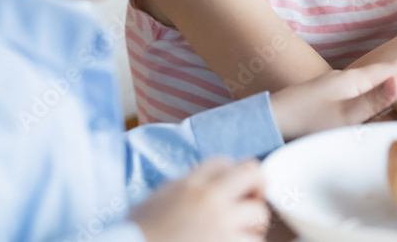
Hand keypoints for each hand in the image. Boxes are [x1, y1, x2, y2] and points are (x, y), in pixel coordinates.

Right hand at [130, 158, 268, 241]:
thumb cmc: (138, 232)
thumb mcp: (156, 199)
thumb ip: (181, 188)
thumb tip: (197, 186)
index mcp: (189, 183)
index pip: (223, 162)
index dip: (231, 173)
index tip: (233, 187)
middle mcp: (208, 198)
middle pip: (252, 174)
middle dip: (258, 187)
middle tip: (252, 202)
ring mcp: (219, 224)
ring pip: (259, 213)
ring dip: (255, 225)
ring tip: (246, 234)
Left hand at [270, 60, 396, 139]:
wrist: (270, 120)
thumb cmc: (305, 121)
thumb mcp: (344, 117)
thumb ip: (373, 101)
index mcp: (354, 79)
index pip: (393, 68)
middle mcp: (346, 78)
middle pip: (384, 71)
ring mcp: (335, 86)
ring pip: (372, 81)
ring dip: (391, 85)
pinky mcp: (327, 96)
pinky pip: (360, 90)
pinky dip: (376, 94)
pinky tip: (373, 107)